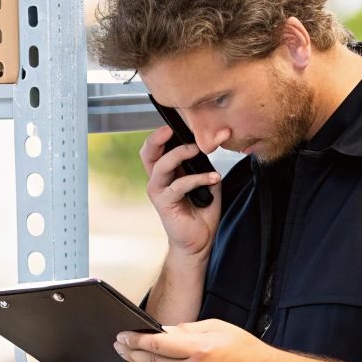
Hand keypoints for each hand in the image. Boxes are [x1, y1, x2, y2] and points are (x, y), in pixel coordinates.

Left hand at [112, 319, 281, 361]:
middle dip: (134, 354)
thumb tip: (162, 332)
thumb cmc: (245, 351)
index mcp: (200, 350)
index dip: (135, 341)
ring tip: (140, 356)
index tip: (122, 337)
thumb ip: (187, 330)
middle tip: (121, 347)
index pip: (157, 345)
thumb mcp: (217, 328)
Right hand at [138, 123, 228, 259]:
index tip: (178, 122)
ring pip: (162, 165)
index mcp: (166, 172)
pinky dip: (198, 178)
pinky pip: (179, 185)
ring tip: (197, 150)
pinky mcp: (165, 203)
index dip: (162, 133)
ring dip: (180, 154)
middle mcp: (158, 179)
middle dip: (157, 138)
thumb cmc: (201, 210)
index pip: (156, 147)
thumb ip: (203, 164)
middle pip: (148, 152)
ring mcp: (159, 191)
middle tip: (171, 129)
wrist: (200, 239)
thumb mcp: (205, 180)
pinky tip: (213, 177)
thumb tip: (212, 144)